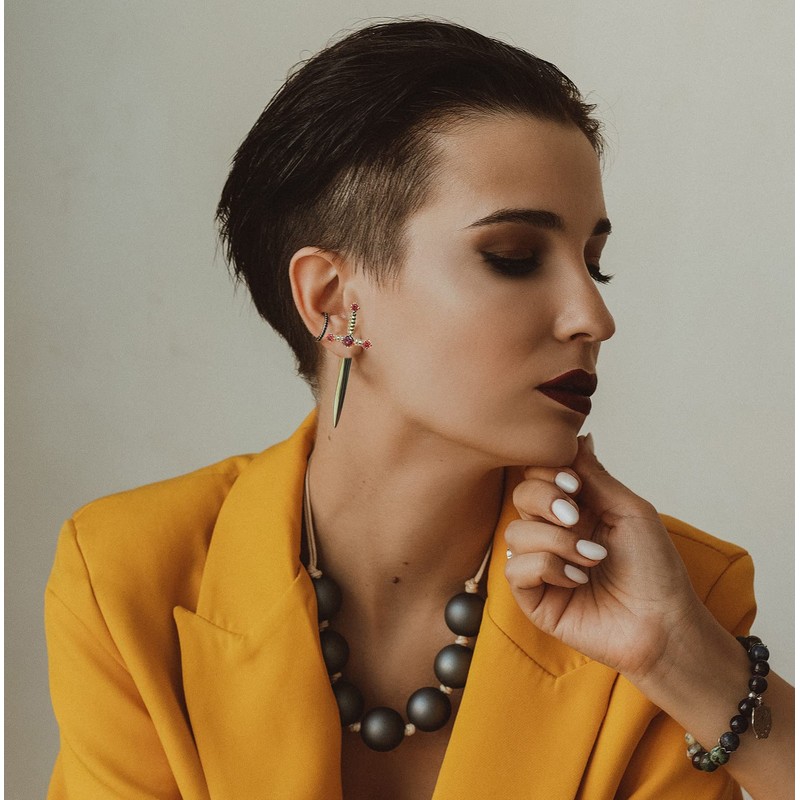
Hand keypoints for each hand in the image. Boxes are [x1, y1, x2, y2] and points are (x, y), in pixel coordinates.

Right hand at [504, 434, 704, 679]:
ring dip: (557, 541)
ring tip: (592, 559)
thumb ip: (596, 475)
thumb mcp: (630, 510)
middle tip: (576, 515)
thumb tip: (577, 436)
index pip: (539, 474)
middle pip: (520, 496)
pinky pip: (515, 568)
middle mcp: (553, 532)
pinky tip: (578, 580)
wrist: (664, 624)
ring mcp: (541, 565)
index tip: (572, 483)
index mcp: (575, 508)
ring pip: (515, 532)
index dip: (547, 472)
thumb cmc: (656, 569)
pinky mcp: (533, 597)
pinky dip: (548, 568)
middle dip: (546, 501)